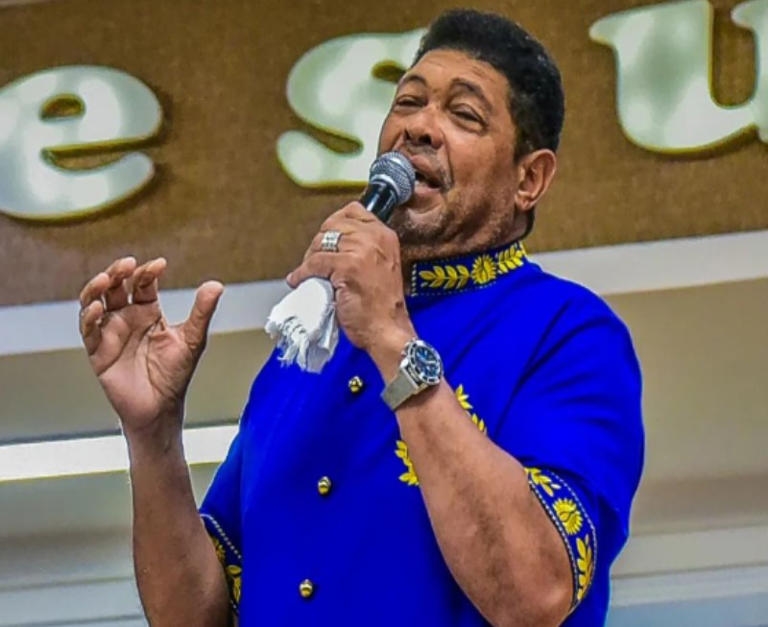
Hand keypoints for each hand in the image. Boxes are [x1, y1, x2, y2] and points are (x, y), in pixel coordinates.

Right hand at [78, 257, 222, 438]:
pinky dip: (89, 318)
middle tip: (127, 264)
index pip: (143, 284)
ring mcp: (110, 333)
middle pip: (115, 287)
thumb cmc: (175, 374)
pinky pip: (88, 331)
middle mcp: (126, 318)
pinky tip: (97, 308)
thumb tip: (216, 285)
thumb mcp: (192, 340)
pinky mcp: (98, 351)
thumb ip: (201, 312)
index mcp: (148, 312)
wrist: (161, 408)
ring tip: (106, 279)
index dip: (147, 272)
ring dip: (97, 289)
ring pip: (95, 302)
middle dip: (118, 272)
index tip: (160, 264)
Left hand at [287, 203, 414, 373]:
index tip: (326, 238)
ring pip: (322, 242)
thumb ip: (364, 249)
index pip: (354, 211)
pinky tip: (299, 281)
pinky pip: (315, 263)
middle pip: (334, 224)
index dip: (334, 222)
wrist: (387, 330)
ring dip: (309, 258)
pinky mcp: (347, 267)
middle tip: (314, 260)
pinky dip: (302, 273)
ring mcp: (362, 251)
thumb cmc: (381, 307)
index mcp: (385, 236)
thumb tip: (334, 240)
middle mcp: (376, 238)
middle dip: (319, 242)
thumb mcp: (380, 266)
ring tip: (308, 272)